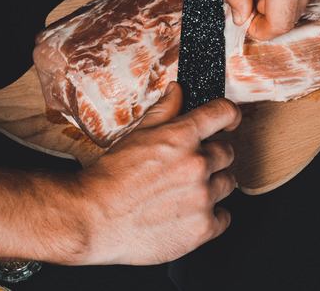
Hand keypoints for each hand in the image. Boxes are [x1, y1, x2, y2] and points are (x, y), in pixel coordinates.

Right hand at [76, 82, 240, 264]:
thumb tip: (178, 91)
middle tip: (186, 170)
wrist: (90, 220)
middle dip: (211, 158)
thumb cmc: (109, 179)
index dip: (229, 116)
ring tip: (183, 194)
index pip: (224, 112)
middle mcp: (197, 164)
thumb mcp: (135, 135)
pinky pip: (225, 217)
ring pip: (228, 184)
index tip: (228, 122)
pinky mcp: (203, 227)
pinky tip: (187, 215)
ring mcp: (202, 197)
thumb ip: (164, 110)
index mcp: (182, 136)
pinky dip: (210, 217)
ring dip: (212, 187)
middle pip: (227, 153)